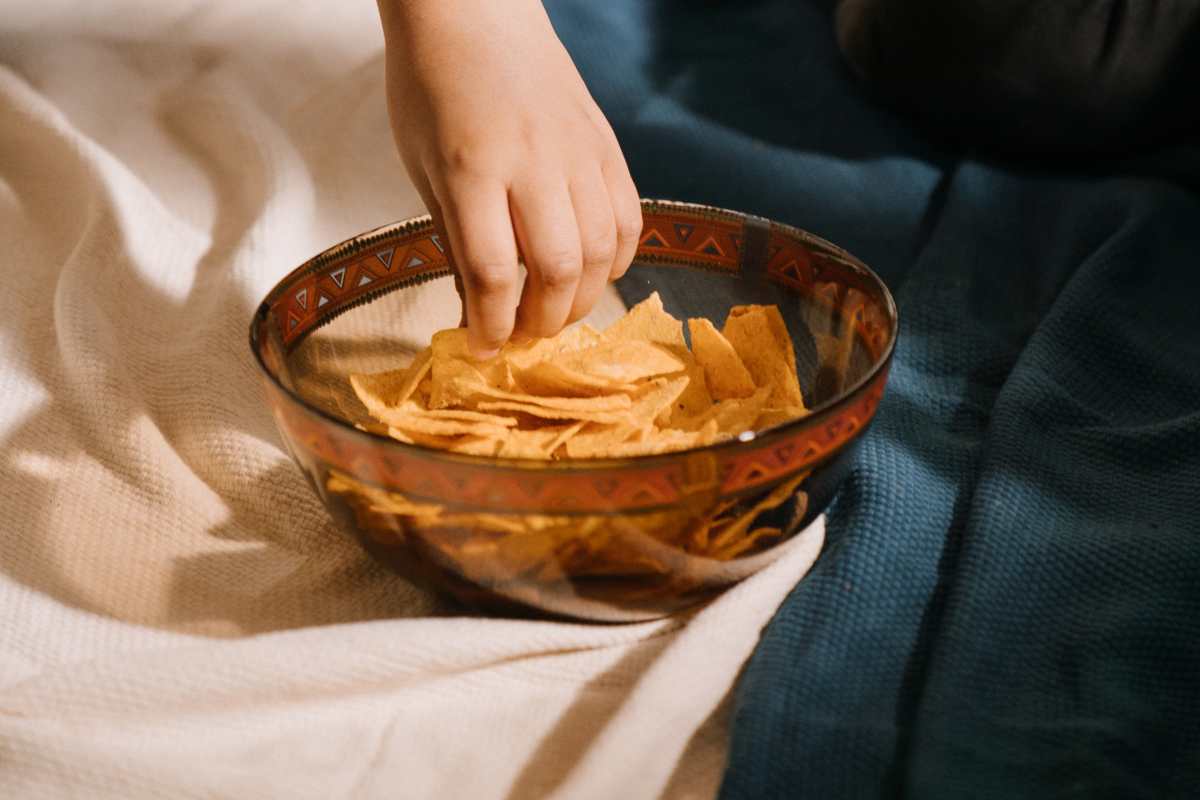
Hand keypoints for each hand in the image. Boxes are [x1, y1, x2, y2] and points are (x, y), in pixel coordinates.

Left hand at [377, 0, 641, 357]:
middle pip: (558, 268)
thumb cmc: (431, 85)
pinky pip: (629, 218)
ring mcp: (578, 152)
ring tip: (556, 312)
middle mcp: (533, 162)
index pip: (492, 271)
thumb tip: (477, 308)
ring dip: (582, 299)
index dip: (490, 326)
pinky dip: (618, 260)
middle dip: (542, 322)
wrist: (475, 9)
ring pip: (602, 250)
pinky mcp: (606, 145)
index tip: (482, 350)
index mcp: (471, 167)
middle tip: (523, 336)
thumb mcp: (421, 165)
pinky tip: (594, 273)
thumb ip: (454, 236)